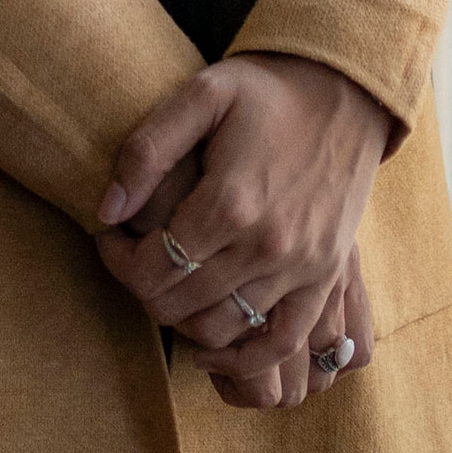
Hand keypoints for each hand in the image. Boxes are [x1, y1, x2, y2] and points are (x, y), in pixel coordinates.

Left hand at [93, 53, 391, 393]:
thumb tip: (107, 210)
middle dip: (142, 288)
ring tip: (171, 286)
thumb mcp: (200, 94)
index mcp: (229, 202)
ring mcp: (302, 267)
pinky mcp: (326, 276)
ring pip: (221, 330)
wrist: (344, 93)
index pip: (151, 268)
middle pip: (179, 305)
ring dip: (182, 320)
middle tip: (135, 259)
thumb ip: (147, 150)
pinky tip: (211, 349)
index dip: (117, 260)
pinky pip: (282, 343)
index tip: (110, 237)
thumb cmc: (265, 92)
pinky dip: (242, 360)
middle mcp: (267, 245)